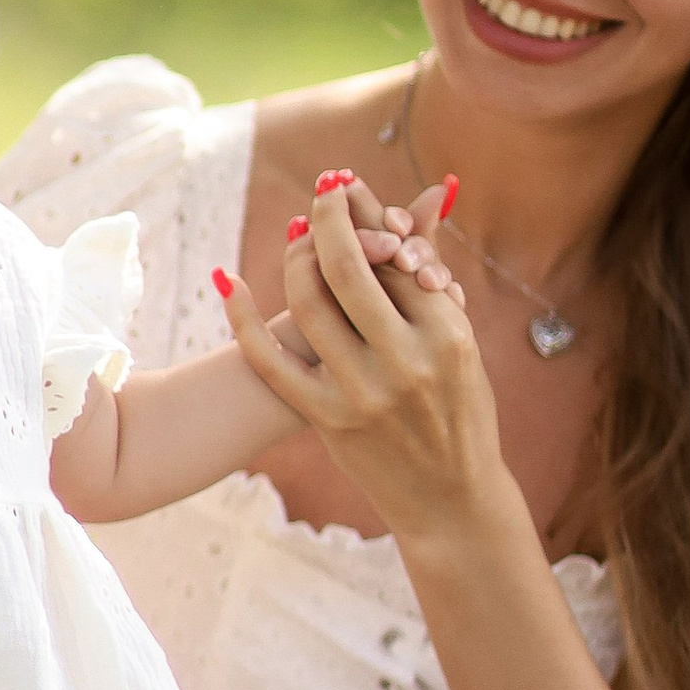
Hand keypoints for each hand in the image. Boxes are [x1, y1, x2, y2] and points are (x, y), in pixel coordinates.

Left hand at [218, 168, 504, 553]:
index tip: (348, 190)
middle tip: (323, 191)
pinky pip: (270, 361)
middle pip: (351, 266)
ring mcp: (362, 392)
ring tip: (299, 236)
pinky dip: (242, 318)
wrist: (451, 500)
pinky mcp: (326, 419)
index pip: (399, 254)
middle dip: (330, 217)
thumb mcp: (461, 343)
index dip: (370, 215)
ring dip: (297, 256)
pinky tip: (228, 280)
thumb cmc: (460, 410)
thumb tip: (428, 191)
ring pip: (310, 303)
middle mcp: (406, 361)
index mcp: (448, 334)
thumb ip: (433, 273)